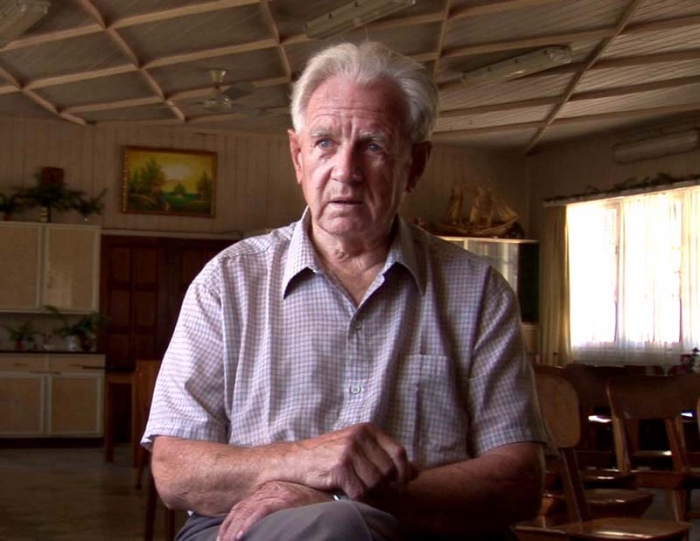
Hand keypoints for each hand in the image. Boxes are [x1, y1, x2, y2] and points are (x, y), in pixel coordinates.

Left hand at [217, 481, 327, 540]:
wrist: (333, 500)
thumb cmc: (313, 506)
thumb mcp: (290, 506)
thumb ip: (274, 510)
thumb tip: (258, 527)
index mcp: (270, 490)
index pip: (243, 506)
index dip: (229, 523)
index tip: (222, 538)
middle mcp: (271, 489)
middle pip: (241, 509)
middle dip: (227, 528)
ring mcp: (278, 493)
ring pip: (247, 511)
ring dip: (233, 530)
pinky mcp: (285, 499)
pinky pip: (261, 512)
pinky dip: (248, 524)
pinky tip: (240, 536)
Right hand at [287, 423, 416, 499]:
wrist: (296, 458)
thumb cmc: (330, 455)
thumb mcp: (360, 448)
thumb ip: (387, 456)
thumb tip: (418, 471)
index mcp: (368, 429)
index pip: (399, 452)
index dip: (404, 472)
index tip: (401, 484)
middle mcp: (360, 437)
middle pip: (388, 471)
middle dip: (385, 486)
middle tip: (375, 491)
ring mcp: (349, 451)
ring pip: (376, 483)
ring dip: (370, 493)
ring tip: (359, 489)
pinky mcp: (340, 467)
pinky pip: (360, 491)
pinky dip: (357, 497)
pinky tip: (348, 492)